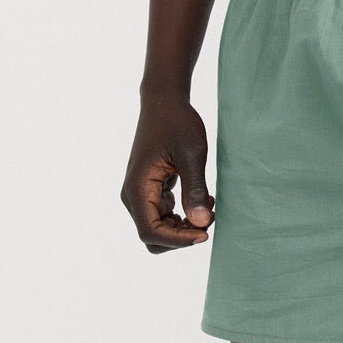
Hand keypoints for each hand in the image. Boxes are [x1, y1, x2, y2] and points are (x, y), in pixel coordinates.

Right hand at [121, 92, 214, 253]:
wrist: (164, 102)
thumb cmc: (177, 123)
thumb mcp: (191, 155)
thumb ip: (195, 190)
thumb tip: (201, 224)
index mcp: (138, 188)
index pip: (151, 232)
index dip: (178, 240)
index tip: (206, 233)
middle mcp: (134, 195)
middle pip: (153, 237)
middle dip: (181, 237)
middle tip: (208, 217)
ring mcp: (141, 194)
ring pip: (159, 229)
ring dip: (184, 227)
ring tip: (209, 205)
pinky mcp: (151, 190)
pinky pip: (164, 216)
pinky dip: (183, 216)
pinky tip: (203, 198)